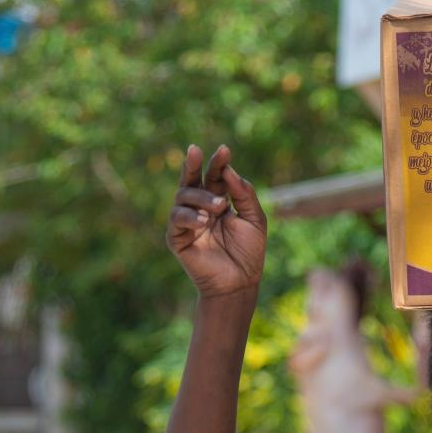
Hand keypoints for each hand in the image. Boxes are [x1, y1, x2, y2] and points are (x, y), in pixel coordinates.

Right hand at [168, 143, 266, 298]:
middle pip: (192, 180)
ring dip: (201, 197)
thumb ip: (244, 194)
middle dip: (193, 164)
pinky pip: (176, 219)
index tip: (224, 150)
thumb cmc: (249, 252)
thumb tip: (229, 171)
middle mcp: (200, 208)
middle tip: (195, 150)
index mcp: (219, 201)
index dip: (218, 163)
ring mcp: (187, 222)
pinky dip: (189, 216)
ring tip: (218, 207)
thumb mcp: (254, 219)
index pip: (215, 177)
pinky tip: (204, 220)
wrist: (240, 282)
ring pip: (183, 196)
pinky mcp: (177, 238)